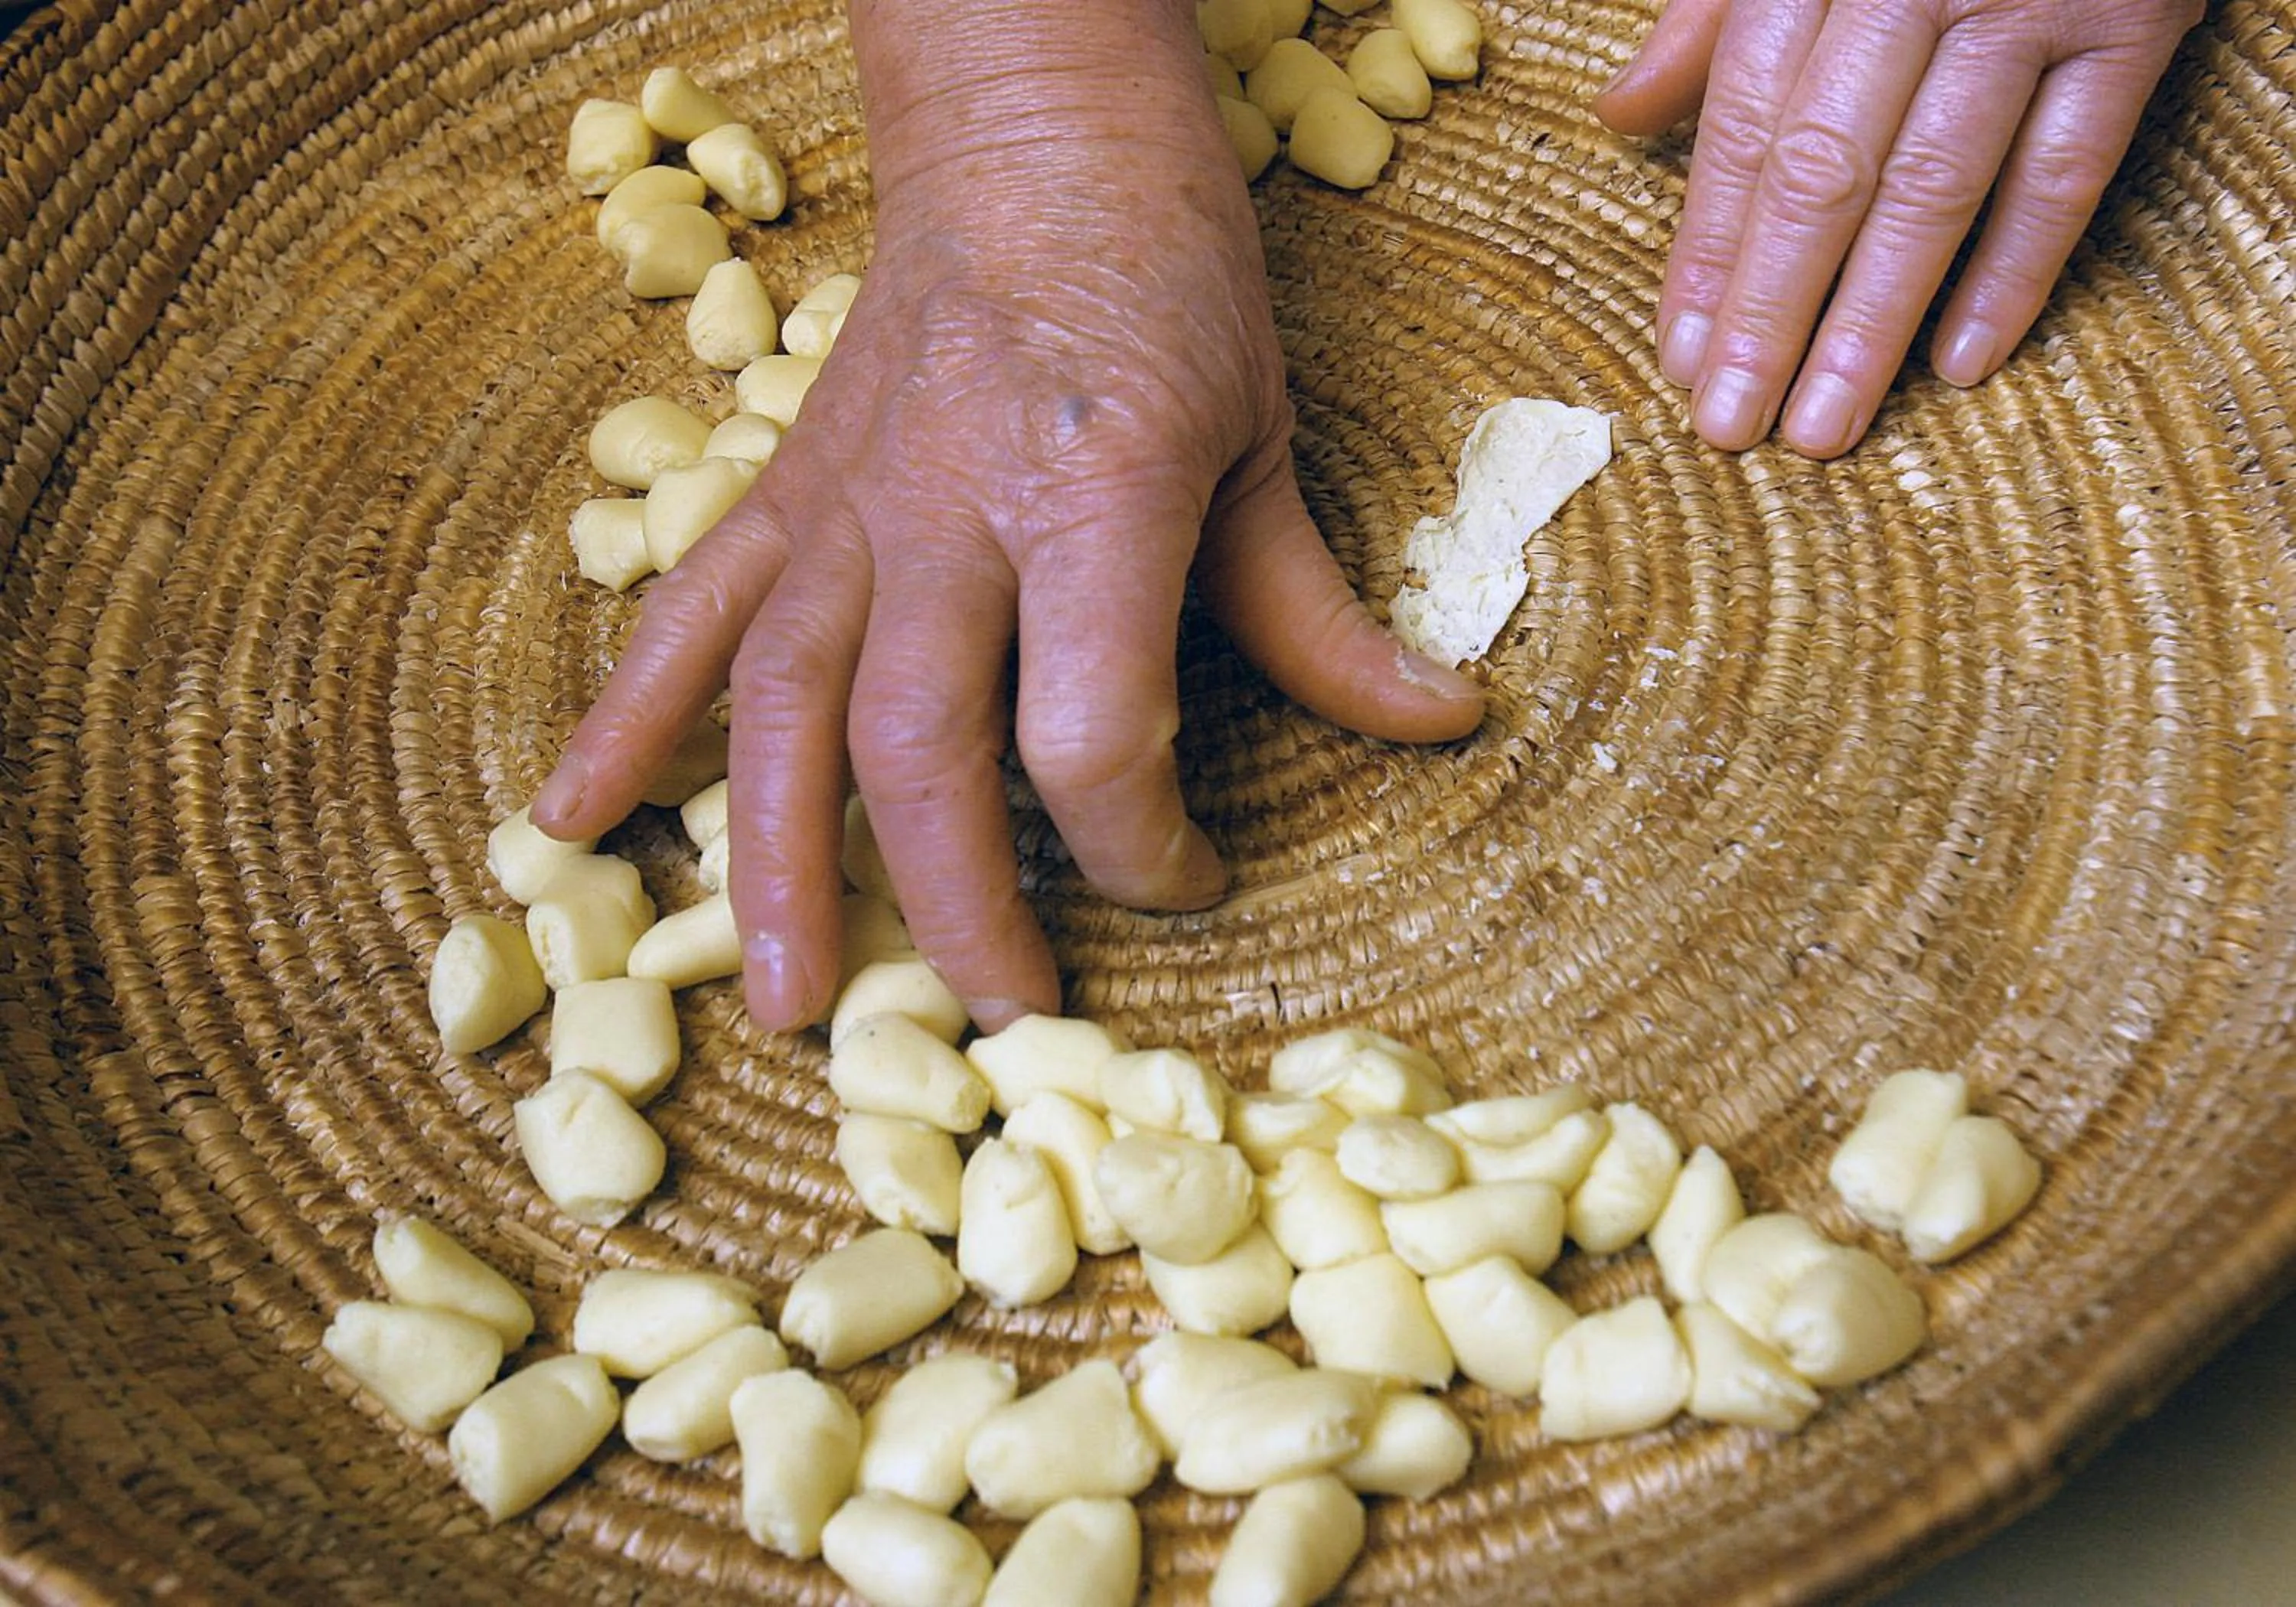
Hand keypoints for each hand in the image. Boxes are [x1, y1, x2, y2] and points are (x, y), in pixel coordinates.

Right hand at [533, 0, 1482, 1032]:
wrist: (1029, 132)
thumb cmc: (1163, 272)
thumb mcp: (1260, 441)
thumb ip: (1318, 611)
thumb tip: (1437, 721)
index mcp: (1095, 492)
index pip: (1092, 730)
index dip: (1143, 845)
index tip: (1189, 884)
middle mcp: (952, 508)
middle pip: (924, 750)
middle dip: (957, 906)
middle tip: (1002, 1017)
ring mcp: (849, 503)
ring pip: (789, 709)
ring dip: (776, 862)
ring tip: (785, 999)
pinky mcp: (787, 491)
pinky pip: (690, 615)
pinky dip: (624, 715)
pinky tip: (569, 819)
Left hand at [1594, 0, 2200, 457]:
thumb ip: (1717, 25)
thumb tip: (1622, 113)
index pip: (1745, 128)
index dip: (1708, 253)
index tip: (1681, 358)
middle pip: (1825, 174)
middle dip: (1771, 313)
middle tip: (1733, 425)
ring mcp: (2026, 2)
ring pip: (1934, 188)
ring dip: (1871, 323)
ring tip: (1822, 427)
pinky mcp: (2132, 23)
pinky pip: (2067, 169)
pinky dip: (2015, 271)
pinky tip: (1962, 362)